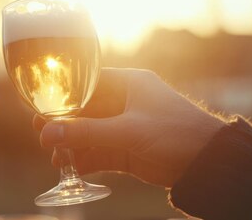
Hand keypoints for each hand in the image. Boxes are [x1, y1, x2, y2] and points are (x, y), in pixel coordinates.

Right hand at [35, 68, 225, 186]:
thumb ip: (87, 132)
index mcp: (128, 84)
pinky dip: (84, 160)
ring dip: (71, 145)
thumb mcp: (128, 131)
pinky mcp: (128, 150)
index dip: (62, 96)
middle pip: (84, 111)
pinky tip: (70, 168)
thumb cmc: (176, 134)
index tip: (41, 108)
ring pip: (89, 134)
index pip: (86, 84)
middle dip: (63, 125)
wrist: (210, 165)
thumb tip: (48, 133)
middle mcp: (125, 103)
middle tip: (42, 135)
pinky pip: (99, 152)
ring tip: (54, 158)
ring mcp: (126, 127)